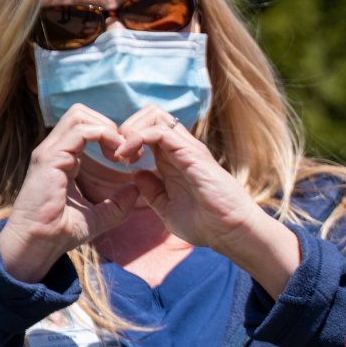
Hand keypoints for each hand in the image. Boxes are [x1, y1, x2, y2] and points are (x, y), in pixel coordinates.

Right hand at [0, 104, 140, 282]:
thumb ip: (117, 203)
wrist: (38, 245)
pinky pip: (81, 131)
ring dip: (107, 128)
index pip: (86, 126)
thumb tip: (135, 189)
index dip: (111, 135)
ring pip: (80, 114)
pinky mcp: (50, 157)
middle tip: (126, 150)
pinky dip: (103, 136)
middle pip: (81, 113)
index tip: (129, 156)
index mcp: (63, 158)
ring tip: (121, 152)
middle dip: (109, 125)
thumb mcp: (99, 215)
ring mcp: (50, 151)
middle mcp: (54, 150)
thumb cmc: (62, 232)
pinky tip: (116, 155)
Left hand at [113, 105, 272, 252]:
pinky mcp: (191, 153)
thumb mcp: (167, 207)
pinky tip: (128, 157)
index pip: (148, 130)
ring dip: (131, 130)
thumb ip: (152, 190)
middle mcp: (180, 149)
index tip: (117, 160)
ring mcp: (186, 148)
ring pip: (155, 116)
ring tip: (121, 153)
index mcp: (174, 160)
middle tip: (117, 153)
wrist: (229, 231)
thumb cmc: (204, 223)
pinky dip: (138, 138)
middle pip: (151, 115)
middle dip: (127, 127)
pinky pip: (160, 131)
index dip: (128, 138)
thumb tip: (136, 174)